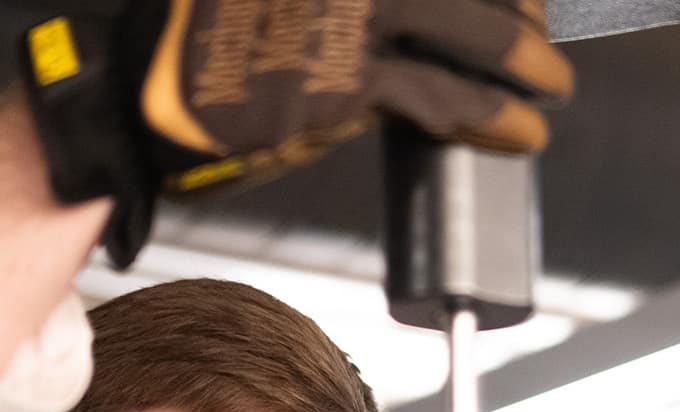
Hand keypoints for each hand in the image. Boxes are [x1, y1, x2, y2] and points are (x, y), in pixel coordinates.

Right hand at [18, 0, 572, 266]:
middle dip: (518, 7)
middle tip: (539, 29)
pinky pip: (445, 96)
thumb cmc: (192, 44)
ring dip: (525, 60)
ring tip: (550, 85)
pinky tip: (521, 132)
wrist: (129, 96)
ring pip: (472, 26)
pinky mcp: (346, 77)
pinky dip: (495, 116)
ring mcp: (348, 9)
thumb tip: (399, 15)